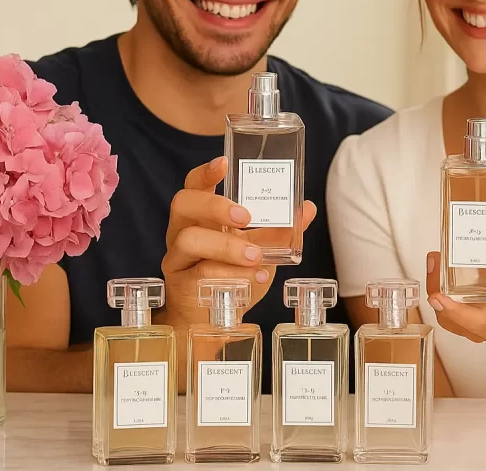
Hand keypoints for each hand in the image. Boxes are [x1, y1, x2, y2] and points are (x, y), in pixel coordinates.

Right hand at [160, 156, 316, 326]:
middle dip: (215, 206)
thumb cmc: (233, 277)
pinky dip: (231, 274)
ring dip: (226, 245)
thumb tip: (307, 208)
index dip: (205, 172)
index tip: (223, 163)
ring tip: (256, 256)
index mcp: (200, 216)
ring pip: (188, 239)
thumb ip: (280, 231)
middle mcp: (183, 231)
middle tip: (246, 217)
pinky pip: (199, 274)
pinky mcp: (181, 285)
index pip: (194, 185)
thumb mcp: (260, 250)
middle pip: (183, 204)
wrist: (214, 320)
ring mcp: (178, 258)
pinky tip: (255, 277)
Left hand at [425, 235, 485, 343]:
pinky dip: (436, 294)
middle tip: (434, 264)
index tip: (438, 297)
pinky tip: (435, 271)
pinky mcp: (465, 322)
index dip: (457, 313)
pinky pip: (445, 314)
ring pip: (447, 319)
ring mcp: (478, 328)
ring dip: (435, 292)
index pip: (482, 322)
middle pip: (458, 321)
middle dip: (439, 296)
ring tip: (434, 262)